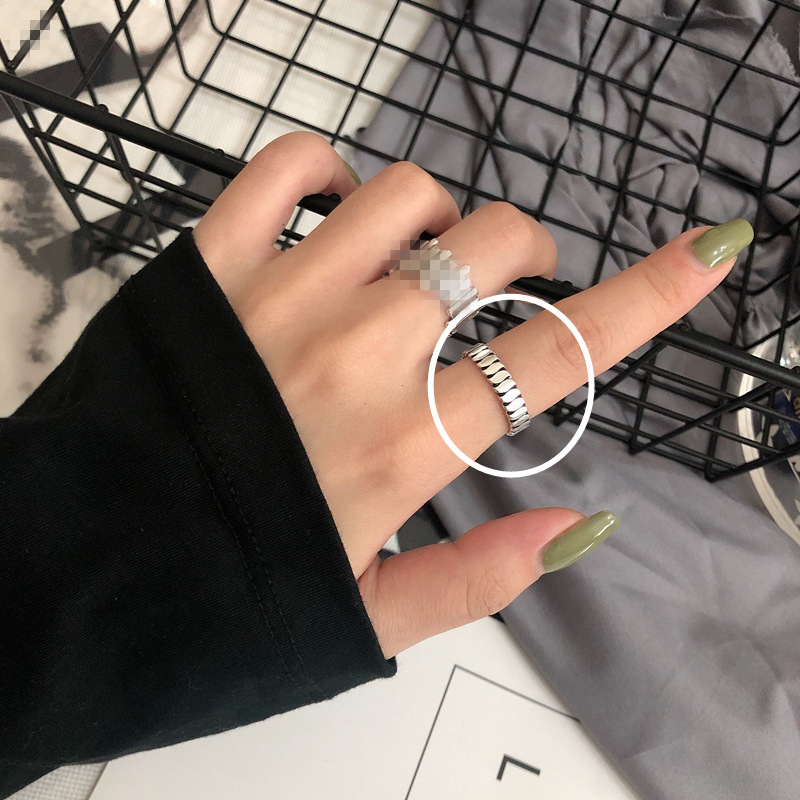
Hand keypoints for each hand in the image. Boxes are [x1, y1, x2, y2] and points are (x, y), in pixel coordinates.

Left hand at [193, 132, 748, 658]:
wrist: (82, 568)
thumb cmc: (224, 593)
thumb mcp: (367, 617)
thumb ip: (481, 576)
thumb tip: (579, 528)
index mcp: (407, 442)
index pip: (558, 354)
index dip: (646, 299)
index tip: (704, 254)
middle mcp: (359, 352)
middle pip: (495, 246)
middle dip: (526, 255)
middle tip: (507, 285)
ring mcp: (281, 296)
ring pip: (408, 195)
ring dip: (436, 220)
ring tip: (414, 261)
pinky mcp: (207, 265)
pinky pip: (288, 168)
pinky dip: (327, 172)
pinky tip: (333, 213)